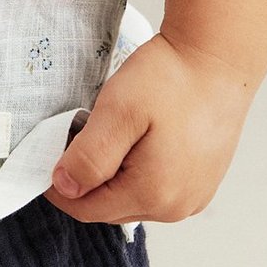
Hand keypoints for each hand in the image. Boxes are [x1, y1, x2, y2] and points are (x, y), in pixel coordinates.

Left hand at [43, 31, 259, 226]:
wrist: (219, 58)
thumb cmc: (171, 79)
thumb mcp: (118, 111)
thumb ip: (89, 156)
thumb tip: (64, 188)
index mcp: (153, 195)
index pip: (86, 209)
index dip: (59, 186)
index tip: (47, 154)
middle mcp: (177, 207)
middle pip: (110, 206)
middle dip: (87, 179)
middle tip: (79, 134)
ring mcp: (194, 196)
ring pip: (132, 198)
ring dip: (113, 175)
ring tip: (112, 132)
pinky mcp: (202, 182)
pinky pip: (157, 188)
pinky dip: (138, 171)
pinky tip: (139, 137)